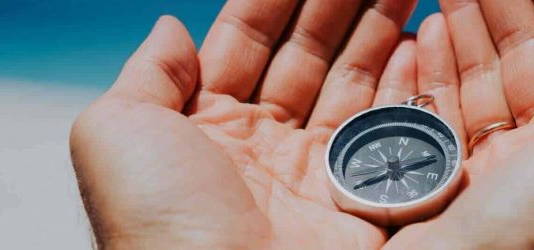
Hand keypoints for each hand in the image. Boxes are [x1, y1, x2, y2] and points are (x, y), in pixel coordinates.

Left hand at [69, 0, 424, 247]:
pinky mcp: (357, 205)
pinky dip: (405, 86)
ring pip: (351, 85)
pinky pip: (387, 133)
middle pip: (307, 55)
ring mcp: (311, 174)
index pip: (248, 41)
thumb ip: (148, 73)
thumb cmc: (156, 229)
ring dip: (378, 31)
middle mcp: (259, 147)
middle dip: (339, 6)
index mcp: (202, 127)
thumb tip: (167, 26)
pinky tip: (417, 42)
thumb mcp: (117, 131)